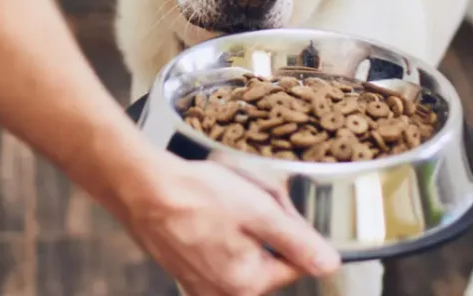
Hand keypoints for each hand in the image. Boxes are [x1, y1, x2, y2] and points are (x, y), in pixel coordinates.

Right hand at [122, 157, 340, 295]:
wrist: (142, 187)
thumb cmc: (196, 196)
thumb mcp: (260, 212)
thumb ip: (298, 241)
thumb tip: (329, 264)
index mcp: (247, 284)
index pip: (296, 262)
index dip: (291, 228)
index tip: (274, 206)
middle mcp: (222, 293)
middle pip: (268, 257)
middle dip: (265, 225)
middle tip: (247, 197)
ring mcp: (200, 283)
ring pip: (243, 251)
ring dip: (242, 224)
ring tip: (223, 200)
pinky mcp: (184, 269)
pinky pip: (217, 250)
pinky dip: (218, 228)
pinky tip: (207, 208)